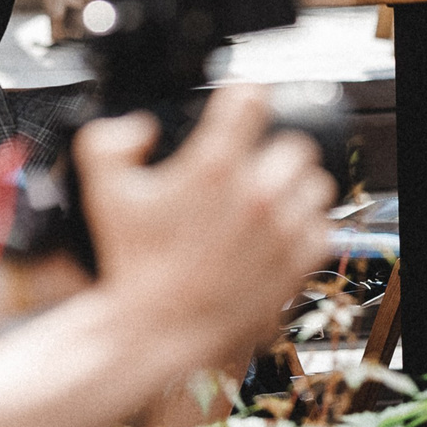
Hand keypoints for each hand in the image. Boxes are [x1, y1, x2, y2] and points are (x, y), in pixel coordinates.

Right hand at [74, 87, 333, 374]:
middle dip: (271, 153)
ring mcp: (282, 227)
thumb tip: (143, 127)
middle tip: (249, 172)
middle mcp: (256, 193)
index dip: (243, 96)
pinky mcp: (299, 259)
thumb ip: (107, 142)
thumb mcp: (105, 194)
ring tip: (266, 206)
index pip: (252, 98)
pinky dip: (304, 227)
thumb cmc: (134, 264)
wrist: (157, 329)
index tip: (240, 105)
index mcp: (214, 167)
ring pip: (314, 182)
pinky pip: (322, 224)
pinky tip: (277, 235)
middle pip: (294, 142)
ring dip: (294, 189)